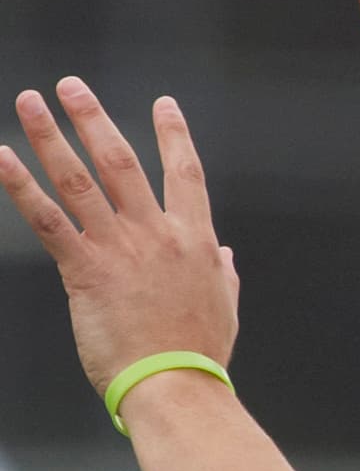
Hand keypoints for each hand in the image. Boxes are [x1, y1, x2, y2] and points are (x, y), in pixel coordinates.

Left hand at [0, 78, 238, 396]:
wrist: (176, 383)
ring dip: (52, 136)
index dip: (174, 135)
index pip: (186, 174)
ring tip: (32, 102)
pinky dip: (22, 186)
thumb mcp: (226, 306)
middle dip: (95, 119)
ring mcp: (121, 249)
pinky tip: (3, 158)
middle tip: (72, 86)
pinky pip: (49, 220)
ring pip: (81, 180)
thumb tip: (225, 257)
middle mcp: (158, 234)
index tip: (164, 105)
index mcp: (196, 240)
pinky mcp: (86, 271)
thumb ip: (223, 274)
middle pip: (122, 162)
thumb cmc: (200, 352)